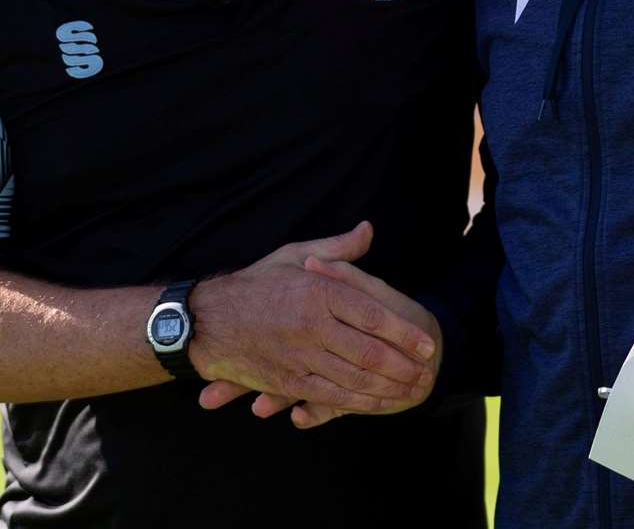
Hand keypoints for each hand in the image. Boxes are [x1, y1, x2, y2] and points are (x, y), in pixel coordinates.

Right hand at [187, 222, 437, 414]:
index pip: (372, 314)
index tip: (426, 342)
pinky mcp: (286, 381)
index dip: (404, 331)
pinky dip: (357, 402)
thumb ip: (336, 249)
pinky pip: (329, 396)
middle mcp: (310, 325)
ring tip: (412, 389)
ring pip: (353, 378)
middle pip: (368, 351)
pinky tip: (377, 403)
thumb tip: (368, 230)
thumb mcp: (294, 255)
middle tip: (427, 371)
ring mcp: (298, 356)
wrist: (206, 320)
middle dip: (403, 364)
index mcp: (317, 291)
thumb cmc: (255, 283)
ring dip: (387, 387)